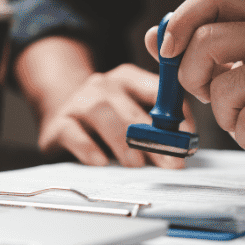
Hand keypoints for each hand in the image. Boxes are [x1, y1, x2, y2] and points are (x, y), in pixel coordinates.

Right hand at [37, 63, 194, 167]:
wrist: (58, 114)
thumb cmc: (106, 120)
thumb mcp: (132, 114)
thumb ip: (157, 125)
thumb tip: (184, 147)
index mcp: (128, 78)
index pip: (159, 91)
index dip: (177, 118)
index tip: (187, 143)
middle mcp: (103, 85)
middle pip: (132, 110)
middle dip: (154, 140)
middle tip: (170, 163)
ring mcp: (78, 102)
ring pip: (102, 115)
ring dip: (123, 142)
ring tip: (137, 165)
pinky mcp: (58, 123)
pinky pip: (72, 133)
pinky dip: (87, 147)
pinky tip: (101, 162)